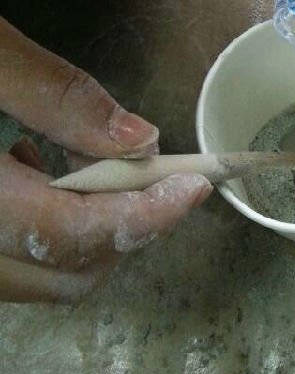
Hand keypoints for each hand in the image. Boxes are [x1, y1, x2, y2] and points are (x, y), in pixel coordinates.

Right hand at [0, 18, 211, 302]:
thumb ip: (56, 96)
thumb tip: (140, 138)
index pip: (76, 233)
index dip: (147, 214)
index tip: (197, 184)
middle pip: (67, 273)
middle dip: (127, 229)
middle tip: (159, 174)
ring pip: (41, 276)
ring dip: (90, 231)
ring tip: (95, 166)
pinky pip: (10, 260)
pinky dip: (49, 228)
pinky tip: (34, 168)